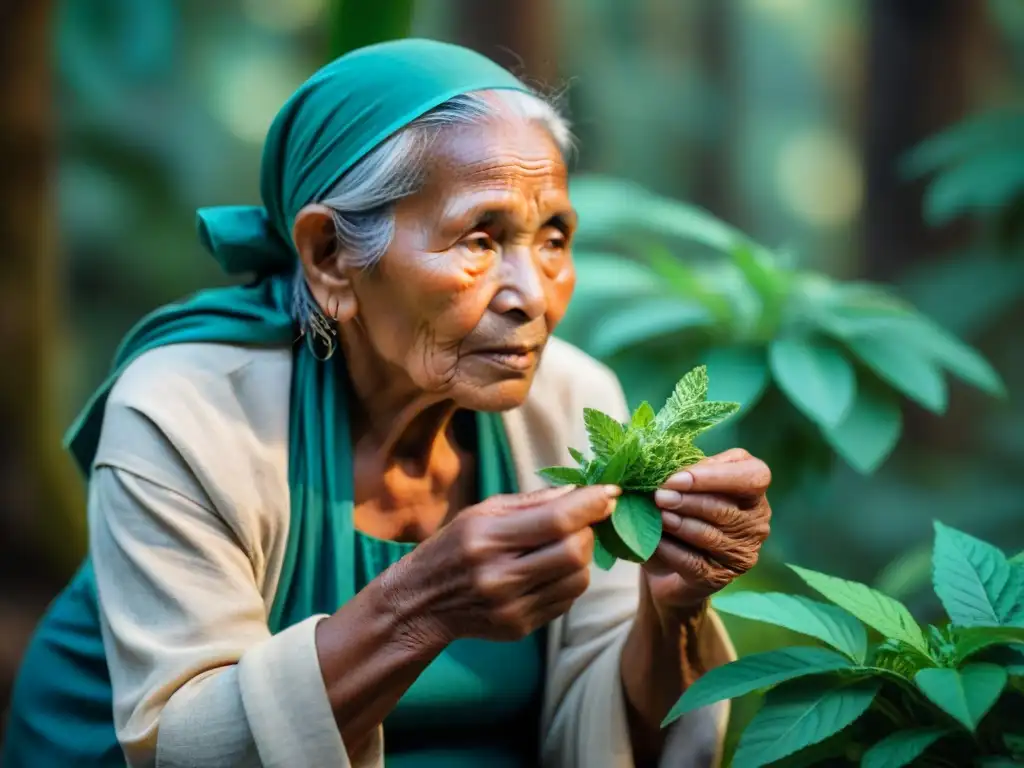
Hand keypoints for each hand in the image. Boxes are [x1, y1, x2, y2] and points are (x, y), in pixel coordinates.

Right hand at [382, 484, 618, 645]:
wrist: (421, 602)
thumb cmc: (454, 546)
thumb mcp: (481, 512)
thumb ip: (532, 502)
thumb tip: (580, 490)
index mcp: (487, 539)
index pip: (556, 521)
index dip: (591, 504)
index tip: (610, 492)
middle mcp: (499, 576)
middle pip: (573, 552)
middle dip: (588, 531)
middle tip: (584, 520)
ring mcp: (511, 607)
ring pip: (578, 579)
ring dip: (582, 557)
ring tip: (565, 546)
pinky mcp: (520, 627)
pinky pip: (566, 600)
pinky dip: (570, 580)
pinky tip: (552, 569)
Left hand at [645, 448, 770, 613]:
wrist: (668, 565)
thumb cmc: (680, 511)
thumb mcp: (685, 484)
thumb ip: (685, 471)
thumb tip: (664, 466)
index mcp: (752, 489)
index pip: (752, 477)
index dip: (714, 477)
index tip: (676, 478)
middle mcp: (756, 521)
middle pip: (725, 509)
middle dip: (688, 501)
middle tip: (659, 496)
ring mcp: (742, 552)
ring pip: (710, 536)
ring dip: (679, 524)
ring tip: (657, 516)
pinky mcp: (721, 577)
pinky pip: (693, 561)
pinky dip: (670, 549)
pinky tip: (654, 541)